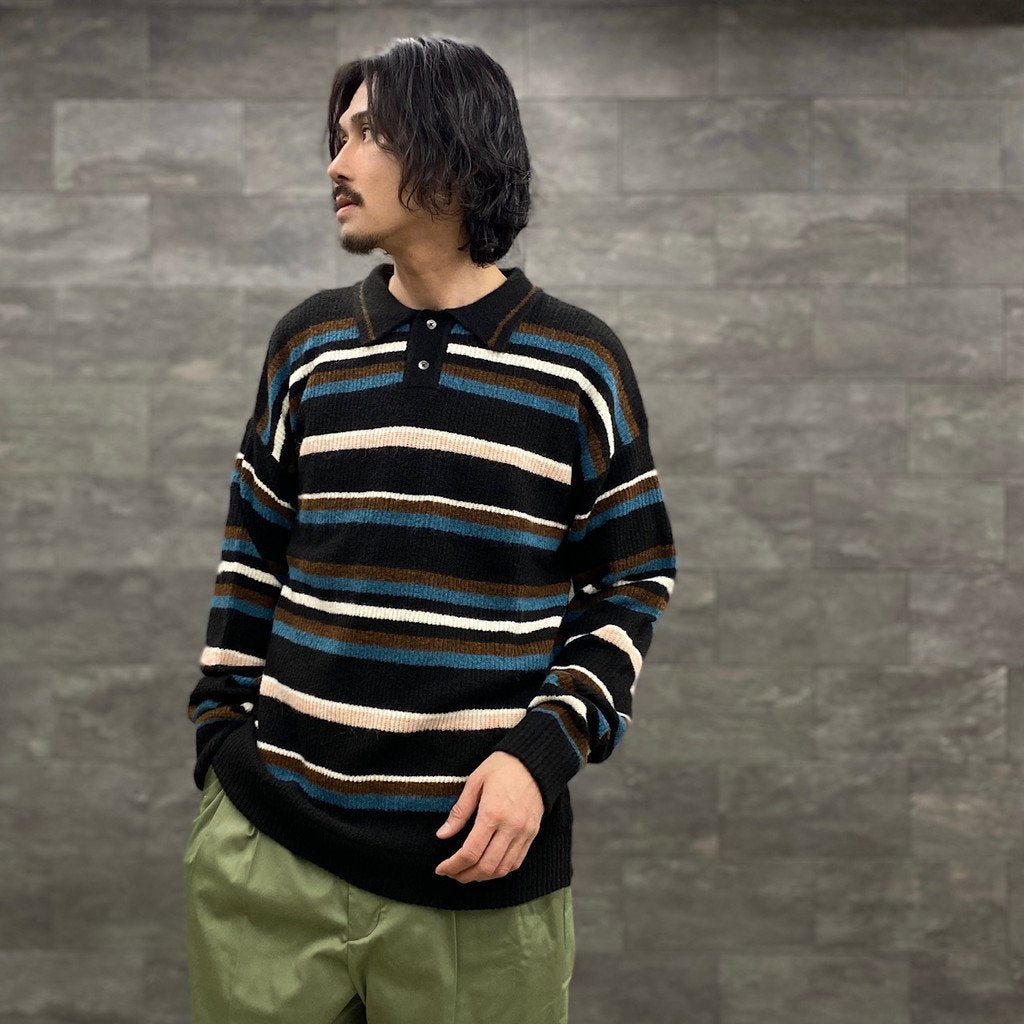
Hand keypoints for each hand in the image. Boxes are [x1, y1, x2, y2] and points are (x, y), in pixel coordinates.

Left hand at [434, 751, 543, 883]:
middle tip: (451, 874)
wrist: (534, 760)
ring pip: (502, 869)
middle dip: (465, 875)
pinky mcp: (532, 834)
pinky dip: (500, 870)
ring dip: (482, 877)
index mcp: (492, 813)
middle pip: (486, 866)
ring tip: (467, 873)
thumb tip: (442, 835)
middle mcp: (510, 827)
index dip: (453, 865)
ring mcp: (523, 833)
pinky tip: (488, 867)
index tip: (441, 869)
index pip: (470, 852)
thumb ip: (459, 811)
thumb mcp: (475, 781)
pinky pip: (516, 862)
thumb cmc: (502, 767)